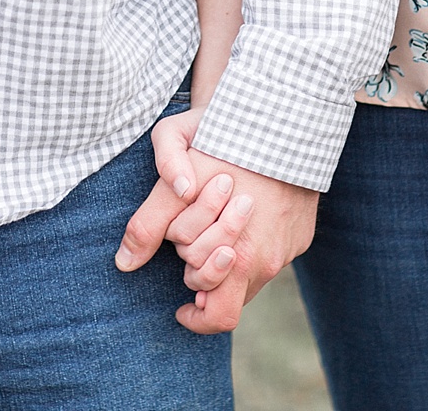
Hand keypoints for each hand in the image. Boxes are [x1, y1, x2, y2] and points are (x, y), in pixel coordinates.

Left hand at [117, 134, 319, 333]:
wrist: (283, 115)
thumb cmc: (222, 138)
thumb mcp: (172, 175)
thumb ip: (147, 221)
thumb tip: (125, 262)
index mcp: (236, 255)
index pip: (211, 311)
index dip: (191, 307)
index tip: (181, 304)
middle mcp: (265, 260)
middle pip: (232, 305)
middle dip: (205, 285)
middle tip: (192, 257)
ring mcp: (287, 248)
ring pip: (252, 281)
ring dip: (229, 267)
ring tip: (213, 232)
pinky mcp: (302, 236)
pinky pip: (274, 258)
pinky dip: (254, 248)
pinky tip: (240, 220)